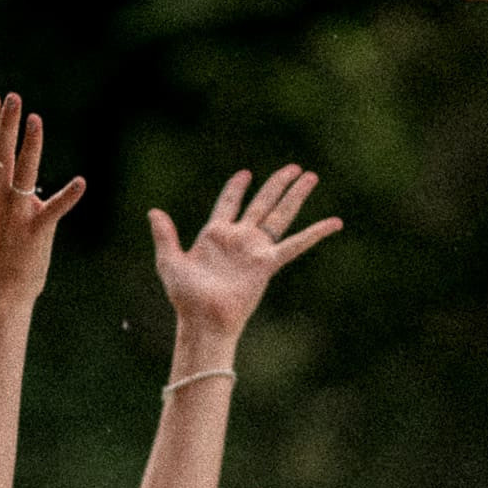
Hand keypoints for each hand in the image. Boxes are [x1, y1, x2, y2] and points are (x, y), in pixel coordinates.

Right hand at [0, 91, 84, 301]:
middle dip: (6, 124)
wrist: (2, 289)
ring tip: (36, 120)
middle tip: (12, 97)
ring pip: (21, 174)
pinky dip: (67, 196)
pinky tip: (81, 182)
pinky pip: (53, 211)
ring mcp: (15, 215)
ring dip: (29, 146)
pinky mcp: (36, 232)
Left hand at [149, 166, 342, 345]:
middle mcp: (239, 239)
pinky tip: (334, 222)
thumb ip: (164, 235)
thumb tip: (153, 211)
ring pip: (280, 215)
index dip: (236, 188)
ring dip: (295, 195)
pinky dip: (315, 233)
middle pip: (262, 203)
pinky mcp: (267, 264)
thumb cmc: (186, 297)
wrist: (203, 320)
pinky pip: (295, 245)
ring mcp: (255, 250)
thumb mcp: (169, 261)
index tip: (245, 174)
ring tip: (311, 176)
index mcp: (215, 235)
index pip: (229, 203)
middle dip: (277, 184)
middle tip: (294, 167)